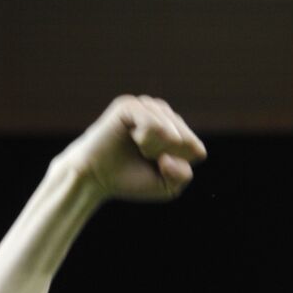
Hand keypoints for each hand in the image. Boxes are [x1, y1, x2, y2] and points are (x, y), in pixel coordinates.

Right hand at [59, 96, 206, 202]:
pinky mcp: (129, 105)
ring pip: (172, 133)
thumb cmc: (131, 179)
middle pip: (187, 142)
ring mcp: (147, 106)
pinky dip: (146, 140)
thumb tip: (171, 146)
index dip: (177, 166)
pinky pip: (155, 124)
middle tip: (144, 157)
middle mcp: (164, 114)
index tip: (156, 166)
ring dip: (155, 149)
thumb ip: (183, 175)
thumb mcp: (168, 187)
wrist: (94, 178)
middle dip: (167, 158)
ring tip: (139, 148)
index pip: (197, 150)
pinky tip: (133, 138)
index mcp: (177, 130)